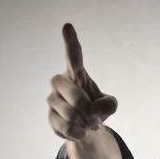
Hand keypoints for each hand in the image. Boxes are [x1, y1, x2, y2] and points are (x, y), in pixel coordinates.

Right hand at [47, 23, 117, 140]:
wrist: (85, 128)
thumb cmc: (96, 108)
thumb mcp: (110, 105)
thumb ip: (108, 105)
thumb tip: (92, 112)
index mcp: (76, 73)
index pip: (73, 55)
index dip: (70, 41)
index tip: (67, 26)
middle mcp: (60, 82)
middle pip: (73, 94)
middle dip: (86, 108)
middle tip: (94, 117)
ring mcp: (53, 99)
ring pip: (70, 112)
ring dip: (85, 122)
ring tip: (88, 124)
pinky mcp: (50, 117)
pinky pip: (65, 126)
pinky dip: (78, 132)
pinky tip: (81, 132)